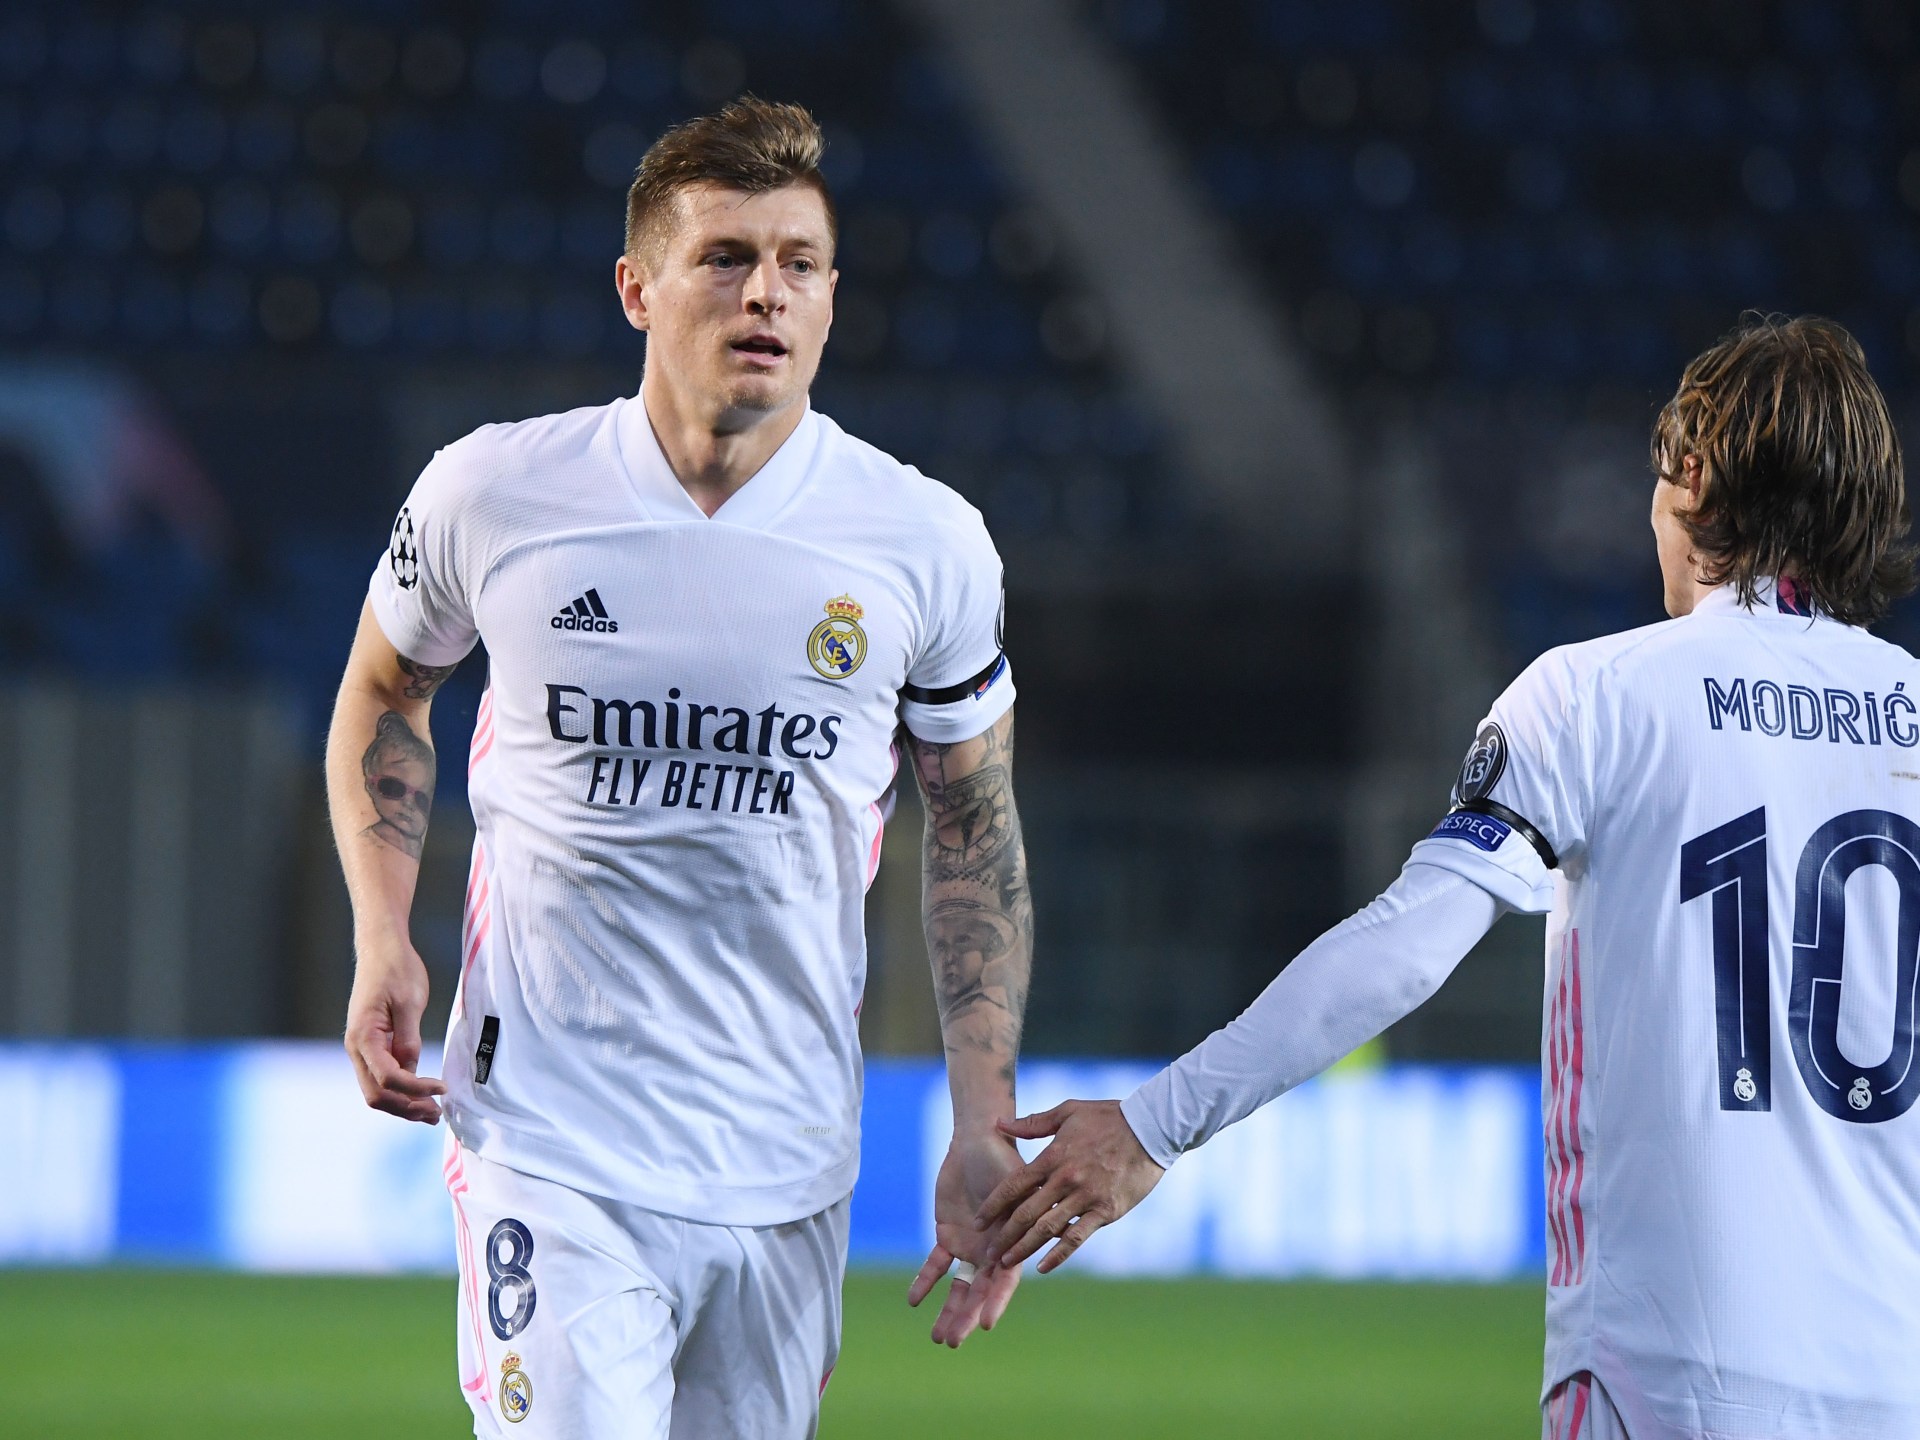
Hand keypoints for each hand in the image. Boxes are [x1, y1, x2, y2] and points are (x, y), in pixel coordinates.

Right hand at [344, 936, 445, 1123]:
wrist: (381, 947)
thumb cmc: (396, 969)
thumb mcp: (409, 1002)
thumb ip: (409, 1039)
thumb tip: (411, 1070)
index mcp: (363, 1037)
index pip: (388, 1079)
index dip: (416, 1090)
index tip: (442, 1089)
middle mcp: (356, 1048)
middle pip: (377, 1094)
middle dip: (407, 1108)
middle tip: (437, 1115)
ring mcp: (361, 1048)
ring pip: (377, 1090)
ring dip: (403, 1104)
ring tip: (432, 1112)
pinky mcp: (371, 1044)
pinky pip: (382, 1076)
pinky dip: (401, 1090)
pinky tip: (421, 1093)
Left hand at [906, 1126, 1024, 1346]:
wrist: (978, 1142)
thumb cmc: (1003, 1159)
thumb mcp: (1017, 1185)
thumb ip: (1020, 1210)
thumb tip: (1038, 1227)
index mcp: (1013, 1242)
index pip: (1004, 1280)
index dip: (996, 1302)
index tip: (984, 1324)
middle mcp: (993, 1250)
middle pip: (980, 1292)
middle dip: (965, 1316)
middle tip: (951, 1342)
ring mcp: (970, 1246)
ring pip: (958, 1286)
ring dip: (948, 1310)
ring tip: (937, 1339)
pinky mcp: (948, 1235)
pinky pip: (935, 1264)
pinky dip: (925, 1281)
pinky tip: (913, 1299)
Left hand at [975, 1099, 1164, 1273]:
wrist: (1151, 1129)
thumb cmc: (1109, 1117)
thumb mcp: (1068, 1111)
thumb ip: (1033, 1122)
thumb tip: (998, 1122)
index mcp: (1053, 1155)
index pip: (1014, 1184)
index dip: (993, 1205)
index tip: (979, 1221)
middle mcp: (1065, 1179)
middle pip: (1026, 1212)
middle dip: (1004, 1234)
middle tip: (987, 1252)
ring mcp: (1086, 1196)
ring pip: (1047, 1228)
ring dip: (1024, 1248)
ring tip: (1006, 1263)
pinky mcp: (1106, 1211)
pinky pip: (1077, 1237)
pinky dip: (1058, 1253)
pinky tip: (1043, 1266)